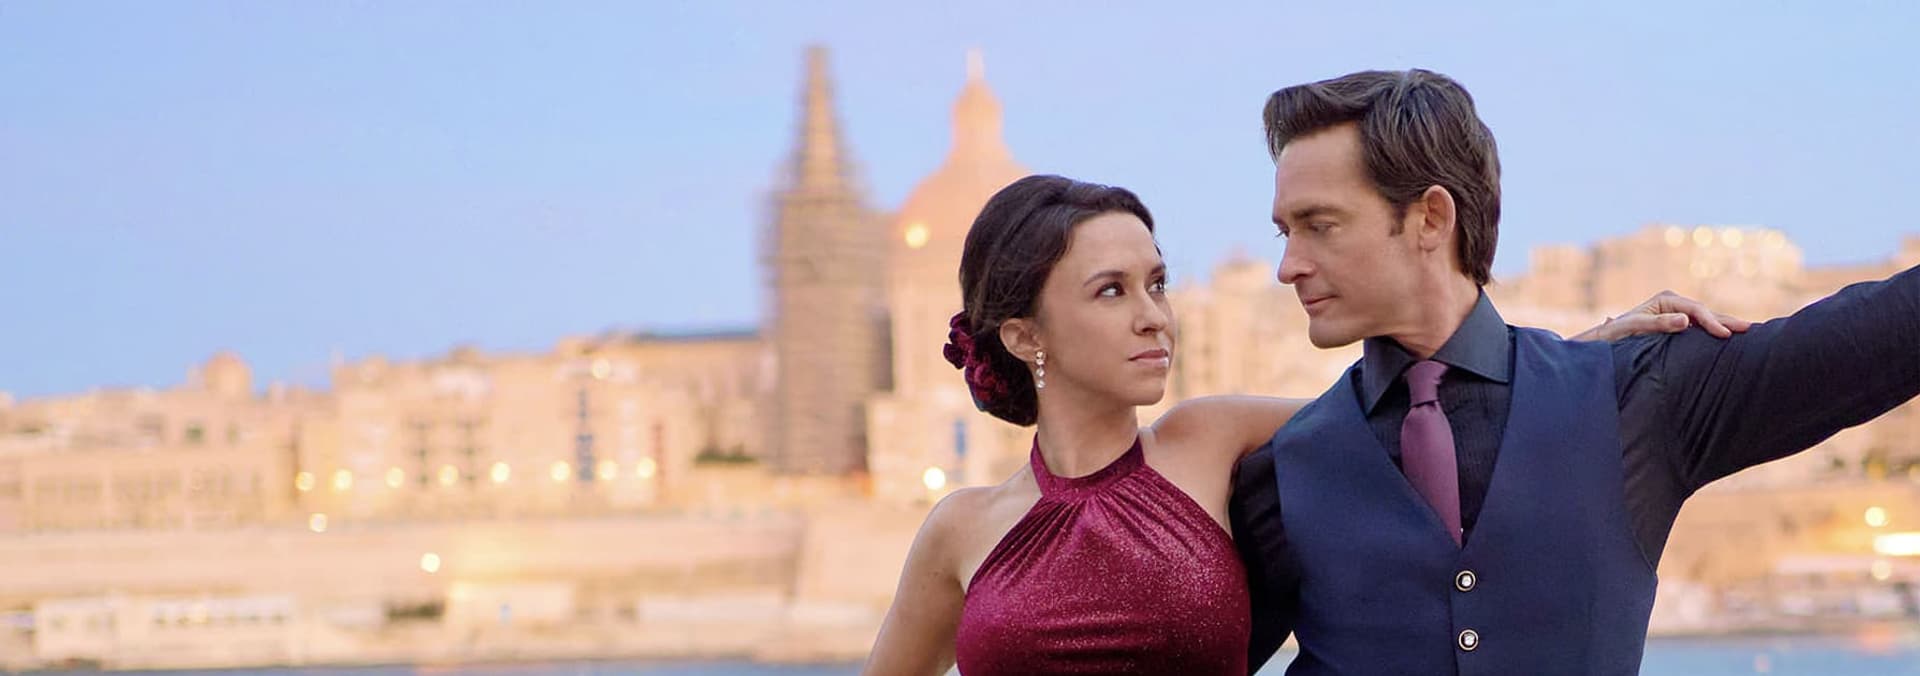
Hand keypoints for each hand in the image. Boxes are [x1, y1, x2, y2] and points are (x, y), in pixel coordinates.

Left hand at [1571, 290, 1753, 341]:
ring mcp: (1677, 314)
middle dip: (1726, 320)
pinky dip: (1714, 332)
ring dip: (1724, 325)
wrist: (1606, 340)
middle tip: (1749, 328)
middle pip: (1705, 312)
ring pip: (1706, 320)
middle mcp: (1674, 303)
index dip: (1711, 321)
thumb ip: (1660, 323)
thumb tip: (1686, 320)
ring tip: (1747, 331)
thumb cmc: (1617, 333)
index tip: (1724, 335)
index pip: (1695, 309)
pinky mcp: (1678, 326)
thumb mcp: (1636, 327)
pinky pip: (1700, 329)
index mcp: (1666, 299)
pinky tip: (1729, 337)